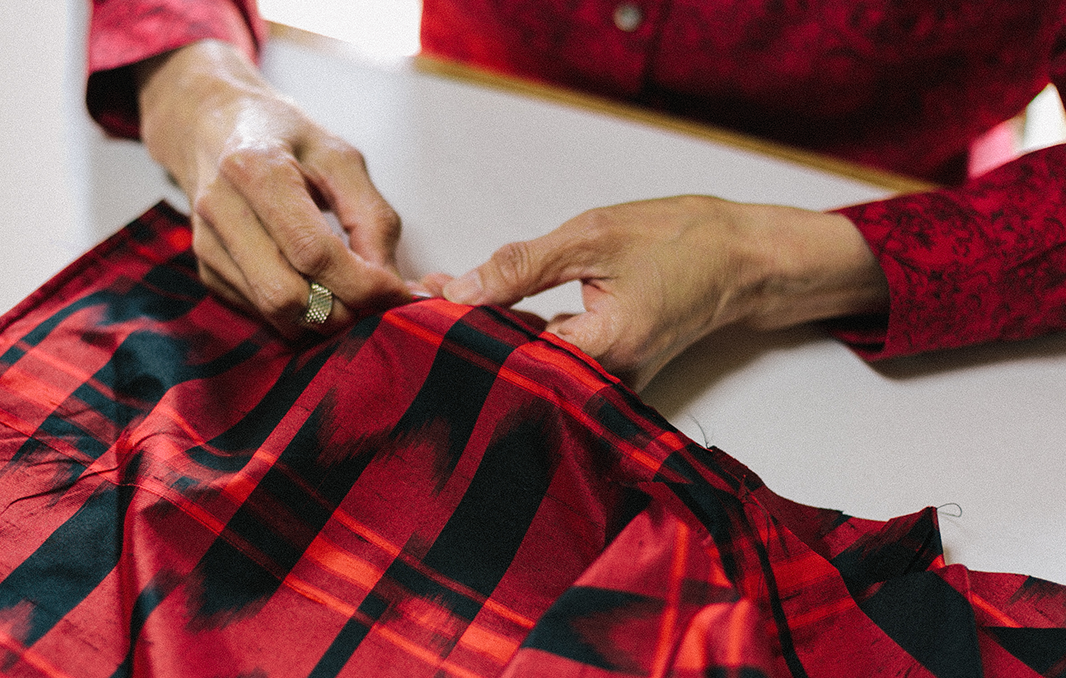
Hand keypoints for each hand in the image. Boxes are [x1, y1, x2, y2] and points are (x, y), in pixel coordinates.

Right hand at [136, 40, 408, 336]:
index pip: (312, 251)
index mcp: (256, 169)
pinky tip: (310, 281)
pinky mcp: (206, 268)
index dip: (361, 283)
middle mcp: (221, 209)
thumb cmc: (285, 136)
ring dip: (319, 317)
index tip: (396, 292)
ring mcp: (207, 243)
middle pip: (286, 294)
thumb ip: (373, 219)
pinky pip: (259, 312)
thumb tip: (391, 285)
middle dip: (339, 310)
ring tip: (345, 290)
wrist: (212, 125)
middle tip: (372, 300)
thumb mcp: (341, 160)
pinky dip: (295, 311)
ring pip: (272, 312)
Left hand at [441, 196, 888, 389]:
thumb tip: (458, 290)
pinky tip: (488, 309)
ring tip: (444, 299)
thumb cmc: (682, 241)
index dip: (461, 329)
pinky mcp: (608, 372)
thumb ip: (522, 266)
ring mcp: (609, 382)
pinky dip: (520, 332)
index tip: (420, 305)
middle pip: (517, 366)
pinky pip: (553, 356)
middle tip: (423, 300)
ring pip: (532, 361)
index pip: (510, 353)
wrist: (744, 258)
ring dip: (490, 330)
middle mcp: (607, 381)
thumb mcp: (592, 237)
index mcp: (605, 351)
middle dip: (467, 333)